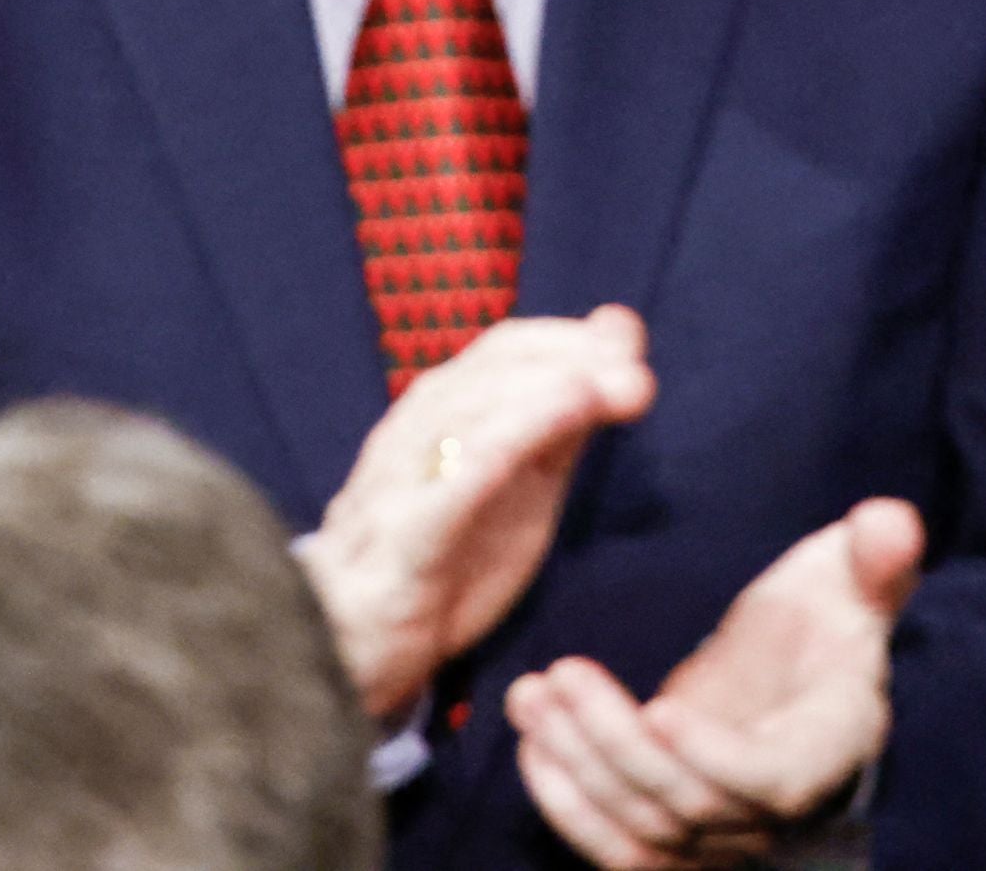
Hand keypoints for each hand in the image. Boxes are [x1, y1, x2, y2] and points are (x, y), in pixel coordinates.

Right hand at [298, 308, 658, 723]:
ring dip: (544, 395)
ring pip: (465, 417)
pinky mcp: (399, 546)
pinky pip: (447, 490)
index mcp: (441, 415)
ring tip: (604, 389)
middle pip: (491, 372)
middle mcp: (413, 435)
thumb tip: (621, 333)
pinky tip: (546, 435)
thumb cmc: (446, 557)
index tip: (631, 348)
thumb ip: (568, 415)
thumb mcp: (521, 484)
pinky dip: (498, 450)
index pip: (506, 348)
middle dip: (570, 362)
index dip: (572, 340)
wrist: (349, 653)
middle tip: (636, 377)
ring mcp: (398, 486)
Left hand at [502, 500, 925, 870]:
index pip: (767, 780)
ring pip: (637, 833)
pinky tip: (530, 742)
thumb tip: (889, 521)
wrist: (796, 674)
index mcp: (825, 751)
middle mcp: (772, 814)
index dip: (712, 754)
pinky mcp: (670, 839)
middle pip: (685, 805)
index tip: (658, 706)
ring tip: (531, 693)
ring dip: (575, 768)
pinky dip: (563, 804)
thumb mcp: (854, 580)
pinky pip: (612, 846)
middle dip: (615, 743)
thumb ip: (876, 558)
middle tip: (561, 673)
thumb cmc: (829, 618)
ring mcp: (717, 837)